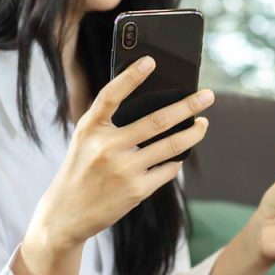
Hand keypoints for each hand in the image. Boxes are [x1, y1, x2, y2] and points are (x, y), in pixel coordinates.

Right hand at [25, 56, 213, 253]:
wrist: (66, 213)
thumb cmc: (81, 169)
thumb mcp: (85, 140)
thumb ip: (108, 122)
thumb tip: (153, 104)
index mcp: (90, 128)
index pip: (111, 95)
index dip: (131, 77)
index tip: (151, 61)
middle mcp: (106, 147)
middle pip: (157, 120)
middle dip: (188, 106)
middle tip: (208, 95)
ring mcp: (123, 170)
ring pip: (172, 146)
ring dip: (193, 133)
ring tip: (202, 123)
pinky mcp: (136, 190)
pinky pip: (168, 169)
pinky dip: (177, 159)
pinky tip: (180, 154)